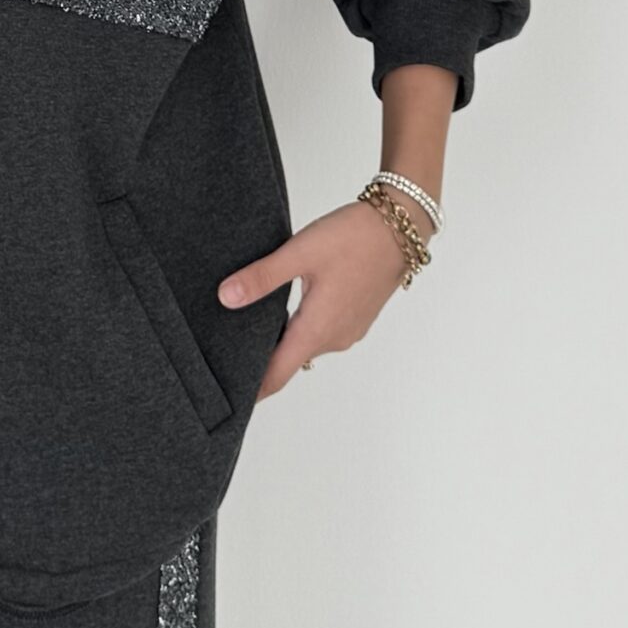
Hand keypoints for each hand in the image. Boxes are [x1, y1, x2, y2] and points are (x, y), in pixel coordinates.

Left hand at [217, 195, 435, 397]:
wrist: (401, 227)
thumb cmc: (354, 238)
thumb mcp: (300, 253)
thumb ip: (262, 277)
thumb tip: (226, 298)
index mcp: (317, 330)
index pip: (278, 375)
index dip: (253, 390)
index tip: (232, 400)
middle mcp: (334, 338)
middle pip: (289, 361)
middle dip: (261, 361)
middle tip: (228, 356)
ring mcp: (348, 329)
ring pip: (306, 344)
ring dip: (282, 341)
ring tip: (250, 328)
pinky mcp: (356, 317)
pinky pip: (321, 332)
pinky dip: (301, 328)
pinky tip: (285, 308)